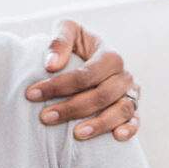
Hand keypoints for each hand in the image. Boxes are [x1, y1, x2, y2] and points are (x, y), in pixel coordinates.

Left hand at [25, 18, 139, 141]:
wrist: (91, 55)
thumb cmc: (76, 44)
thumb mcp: (67, 30)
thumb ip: (59, 41)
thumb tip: (51, 65)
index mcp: (109, 55)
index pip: (85, 74)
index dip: (59, 85)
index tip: (32, 94)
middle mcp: (123, 75)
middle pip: (102, 95)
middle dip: (72, 107)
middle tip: (45, 117)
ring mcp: (130, 93)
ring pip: (121, 110)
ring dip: (100, 123)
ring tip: (76, 134)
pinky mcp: (132, 109)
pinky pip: (136, 121)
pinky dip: (130, 129)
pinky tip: (116, 137)